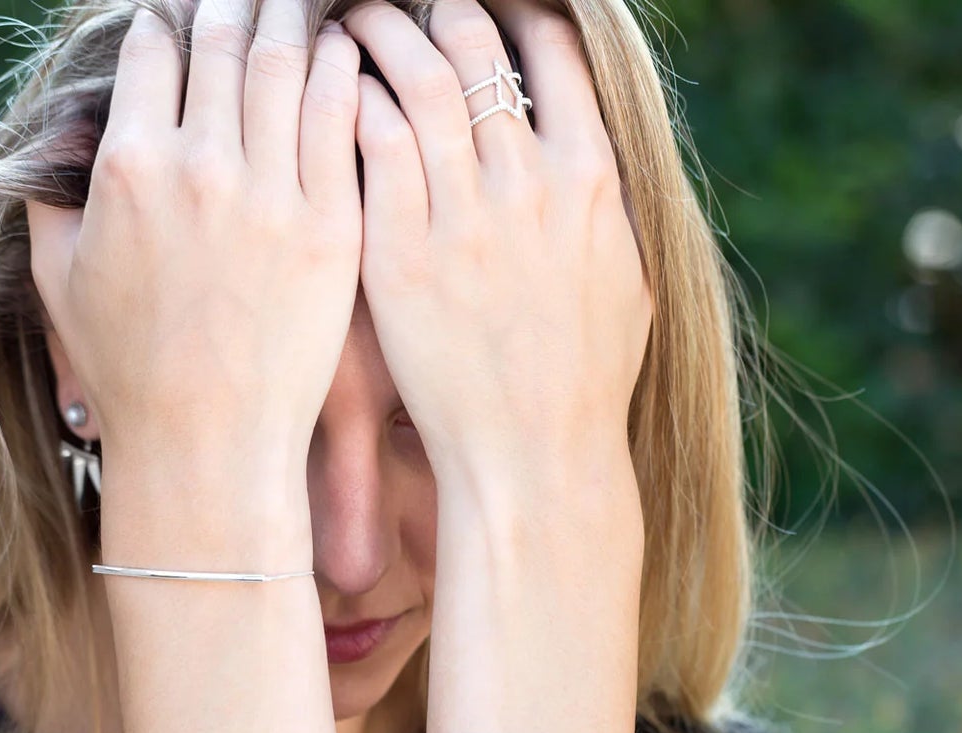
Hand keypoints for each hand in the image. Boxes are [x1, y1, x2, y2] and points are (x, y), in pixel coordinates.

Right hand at [25, 0, 363, 543]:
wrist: (208, 445)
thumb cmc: (130, 374)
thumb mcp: (60, 284)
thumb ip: (50, 202)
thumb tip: (55, 151)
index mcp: (128, 166)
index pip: (150, 50)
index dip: (166, 24)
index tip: (180, 22)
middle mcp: (199, 164)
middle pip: (220, 39)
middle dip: (232, 5)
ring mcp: (270, 192)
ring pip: (284, 61)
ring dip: (289, 18)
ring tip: (295, 7)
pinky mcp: (330, 225)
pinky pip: (339, 116)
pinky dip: (341, 69)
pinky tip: (343, 52)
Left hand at [341, 0, 651, 507]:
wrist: (531, 457)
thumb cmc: (583, 384)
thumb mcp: (627, 284)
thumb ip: (606, 209)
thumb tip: (589, 158)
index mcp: (589, 178)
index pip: (554, 51)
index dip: (517, 12)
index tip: (491, 7)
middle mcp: (526, 181)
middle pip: (475, 45)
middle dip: (439, 7)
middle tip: (410, 4)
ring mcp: (460, 215)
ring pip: (413, 78)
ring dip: (380, 33)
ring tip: (356, 20)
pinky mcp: (399, 253)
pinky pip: (368, 144)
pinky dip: (349, 101)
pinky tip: (334, 93)